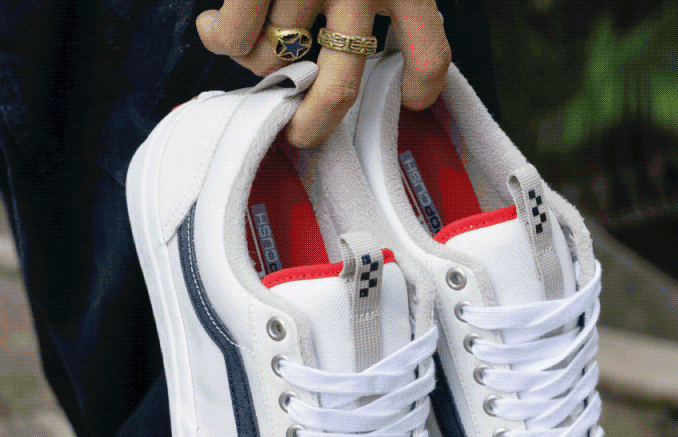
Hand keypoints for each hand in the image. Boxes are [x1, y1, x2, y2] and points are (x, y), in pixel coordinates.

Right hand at [196, 0, 450, 147]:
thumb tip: (379, 46)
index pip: (430, 50)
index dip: (424, 85)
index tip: (413, 99)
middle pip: (339, 87)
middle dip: (314, 125)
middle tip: (301, 136)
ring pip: (276, 60)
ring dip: (260, 64)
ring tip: (255, 47)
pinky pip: (234, 36)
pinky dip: (221, 40)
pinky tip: (216, 27)